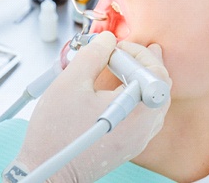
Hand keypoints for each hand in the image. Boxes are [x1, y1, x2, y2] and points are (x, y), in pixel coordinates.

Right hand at [16, 32, 171, 181]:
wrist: (48, 170)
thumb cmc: (56, 134)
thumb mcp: (71, 82)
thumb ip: (94, 55)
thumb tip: (108, 40)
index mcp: (136, 112)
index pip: (155, 72)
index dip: (138, 53)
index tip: (117, 48)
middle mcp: (144, 128)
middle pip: (160, 85)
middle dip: (144, 61)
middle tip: (127, 50)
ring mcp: (139, 138)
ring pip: (154, 99)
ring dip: (142, 76)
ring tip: (128, 62)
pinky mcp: (130, 143)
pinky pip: (145, 112)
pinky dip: (137, 93)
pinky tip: (123, 85)